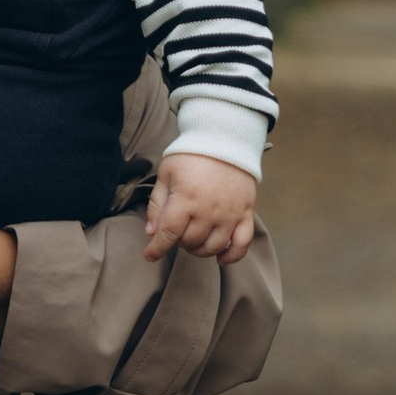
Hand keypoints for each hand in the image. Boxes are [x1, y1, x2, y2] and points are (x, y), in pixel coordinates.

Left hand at [143, 152, 257, 266]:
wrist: (226, 137)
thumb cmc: (192, 154)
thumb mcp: (167, 172)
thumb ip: (157, 204)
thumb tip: (151, 232)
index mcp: (186, 198)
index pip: (168, 233)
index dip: (156, 248)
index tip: (149, 254)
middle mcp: (208, 210)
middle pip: (190, 242)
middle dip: (178, 242)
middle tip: (176, 231)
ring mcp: (230, 214)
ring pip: (213, 247)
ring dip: (199, 249)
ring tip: (193, 239)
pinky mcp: (246, 213)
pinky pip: (242, 244)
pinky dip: (231, 256)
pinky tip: (220, 257)